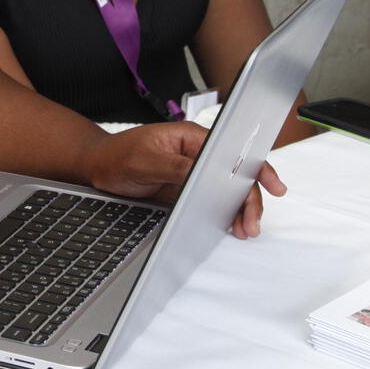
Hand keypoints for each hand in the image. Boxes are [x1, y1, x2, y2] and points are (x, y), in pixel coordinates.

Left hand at [83, 121, 287, 240]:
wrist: (97, 169)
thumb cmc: (118, 155)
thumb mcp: (145, 160)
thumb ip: (175, 166)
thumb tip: (201, 174)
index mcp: (192, 139)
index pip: (232, 151)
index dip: (256, 167)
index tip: (272, 185)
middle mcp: (198, 155)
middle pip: (235, 176)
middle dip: (249, 199)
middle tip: (251, 223)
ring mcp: (194, 175)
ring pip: (227, 192)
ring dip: (239, 210)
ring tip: (244, 230)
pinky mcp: (187, 192)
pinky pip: (212, 203)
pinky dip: (224, 216)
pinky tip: (231, 227)